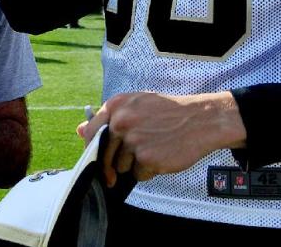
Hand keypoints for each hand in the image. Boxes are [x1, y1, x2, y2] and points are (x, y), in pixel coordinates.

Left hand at [76, 91, 244, 186]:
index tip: (99, 156)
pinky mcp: (147, 160)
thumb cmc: (168, 112)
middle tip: (136, 154)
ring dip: (135, 164)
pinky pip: (139, 175)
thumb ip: (109, 118)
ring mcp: (134, 141)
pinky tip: (162, 156)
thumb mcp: (136, 104)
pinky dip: (149, 171)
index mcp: (116, 106)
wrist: (200, 119)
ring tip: (154, 148)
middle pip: (105, 155)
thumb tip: (80, 130)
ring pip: (122, 166)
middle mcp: (122, 122)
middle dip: (116, 161)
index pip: (91, 133)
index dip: (94, 148)